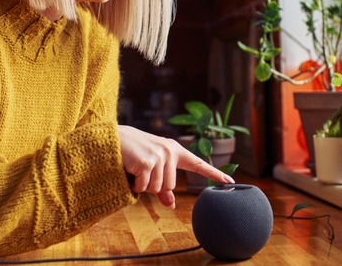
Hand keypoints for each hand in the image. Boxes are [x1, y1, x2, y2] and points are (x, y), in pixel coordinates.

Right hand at [117, 125, 234, 207]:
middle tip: (141, 170)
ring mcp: (159, 156)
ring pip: (157, 189)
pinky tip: (130, 170)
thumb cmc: (132, 152)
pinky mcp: (147, 163)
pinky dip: (135, 185)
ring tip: (135, 168)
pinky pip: (145, 187)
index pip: (198, 164)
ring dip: (143, 185)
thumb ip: (163, 185)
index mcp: (174, 150)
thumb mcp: (150, 167)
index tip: (230, 181)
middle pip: (170, 186)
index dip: (214, 174)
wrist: (112, 138)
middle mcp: (170, 151)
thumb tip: (171, 204)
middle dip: (153, 185)